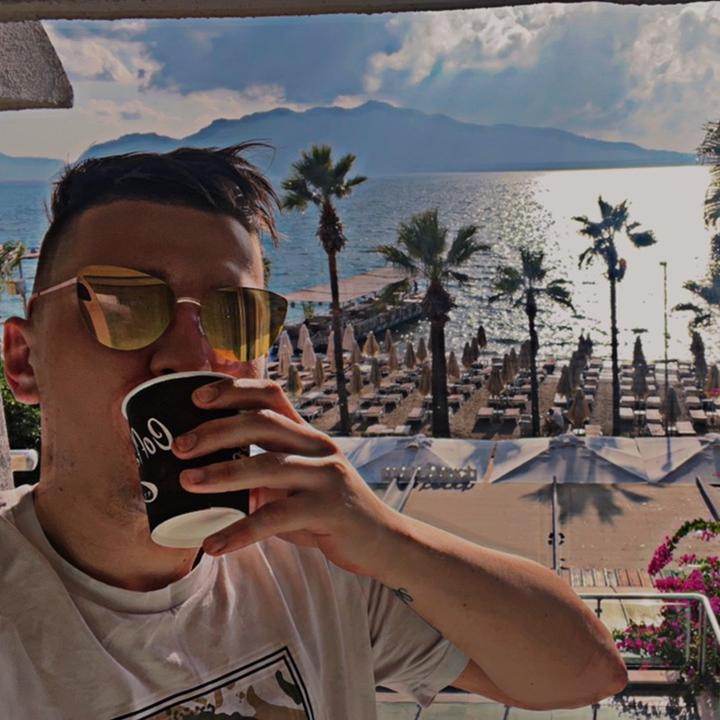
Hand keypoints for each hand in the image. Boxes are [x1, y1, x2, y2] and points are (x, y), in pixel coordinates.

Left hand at [172, 377, 402, 576]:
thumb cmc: (326, 510)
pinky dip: (240, 531)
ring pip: (268, 466)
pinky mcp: (328, 510)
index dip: (233, 391)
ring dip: (222, 474)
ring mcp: (326, 476)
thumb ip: (260, 475)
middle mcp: (317, 447)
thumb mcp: (296, 484)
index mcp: (306, 435)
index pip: (271, 395)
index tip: (197, 398)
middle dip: (216, 431)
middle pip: (263, 423)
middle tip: (179, 446)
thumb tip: (203, 477)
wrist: (380, 540)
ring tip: (186, 483)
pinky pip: (276, 518)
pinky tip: (214, 544)